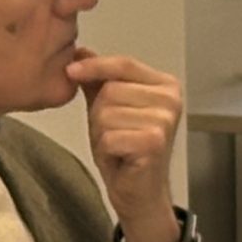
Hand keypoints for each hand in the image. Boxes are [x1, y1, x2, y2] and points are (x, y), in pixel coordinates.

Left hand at [65, 47, 183, 241]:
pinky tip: (120, 156)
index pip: (123, 63)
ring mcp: (165, 120)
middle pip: (110, 89)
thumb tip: (80, 50)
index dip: (94, 66)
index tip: (70, 69)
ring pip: (106, 113)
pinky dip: (106, 149)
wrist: (138, 190)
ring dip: (102, 133)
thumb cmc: (125, 149)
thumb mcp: (107, 107)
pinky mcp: (154, 141)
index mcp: (164, 85)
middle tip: (113, 133)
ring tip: (117, 145)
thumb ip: (97, 80)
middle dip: (99, 114)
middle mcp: (170, 99)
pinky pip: (109, 135)